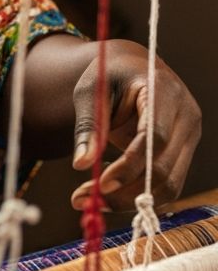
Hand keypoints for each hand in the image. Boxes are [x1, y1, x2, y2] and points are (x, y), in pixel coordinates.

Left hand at [70, 39, 200, 211]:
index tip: (100, 184)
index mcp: (164, 91)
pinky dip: (137, 194)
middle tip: (81, 201)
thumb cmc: (108, 75)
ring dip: (129, 200)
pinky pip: (166, 183)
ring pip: (169, 183)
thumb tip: (82, 165)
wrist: (132, 68)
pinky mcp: (184, 152)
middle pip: (164, 167)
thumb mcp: (90, 92)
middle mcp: (186, 115)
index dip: (130, 165)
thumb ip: (88, 126)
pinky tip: (106, 193)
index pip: (155, 137)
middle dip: (123, 191)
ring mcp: (190, 136)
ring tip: (88, 202)